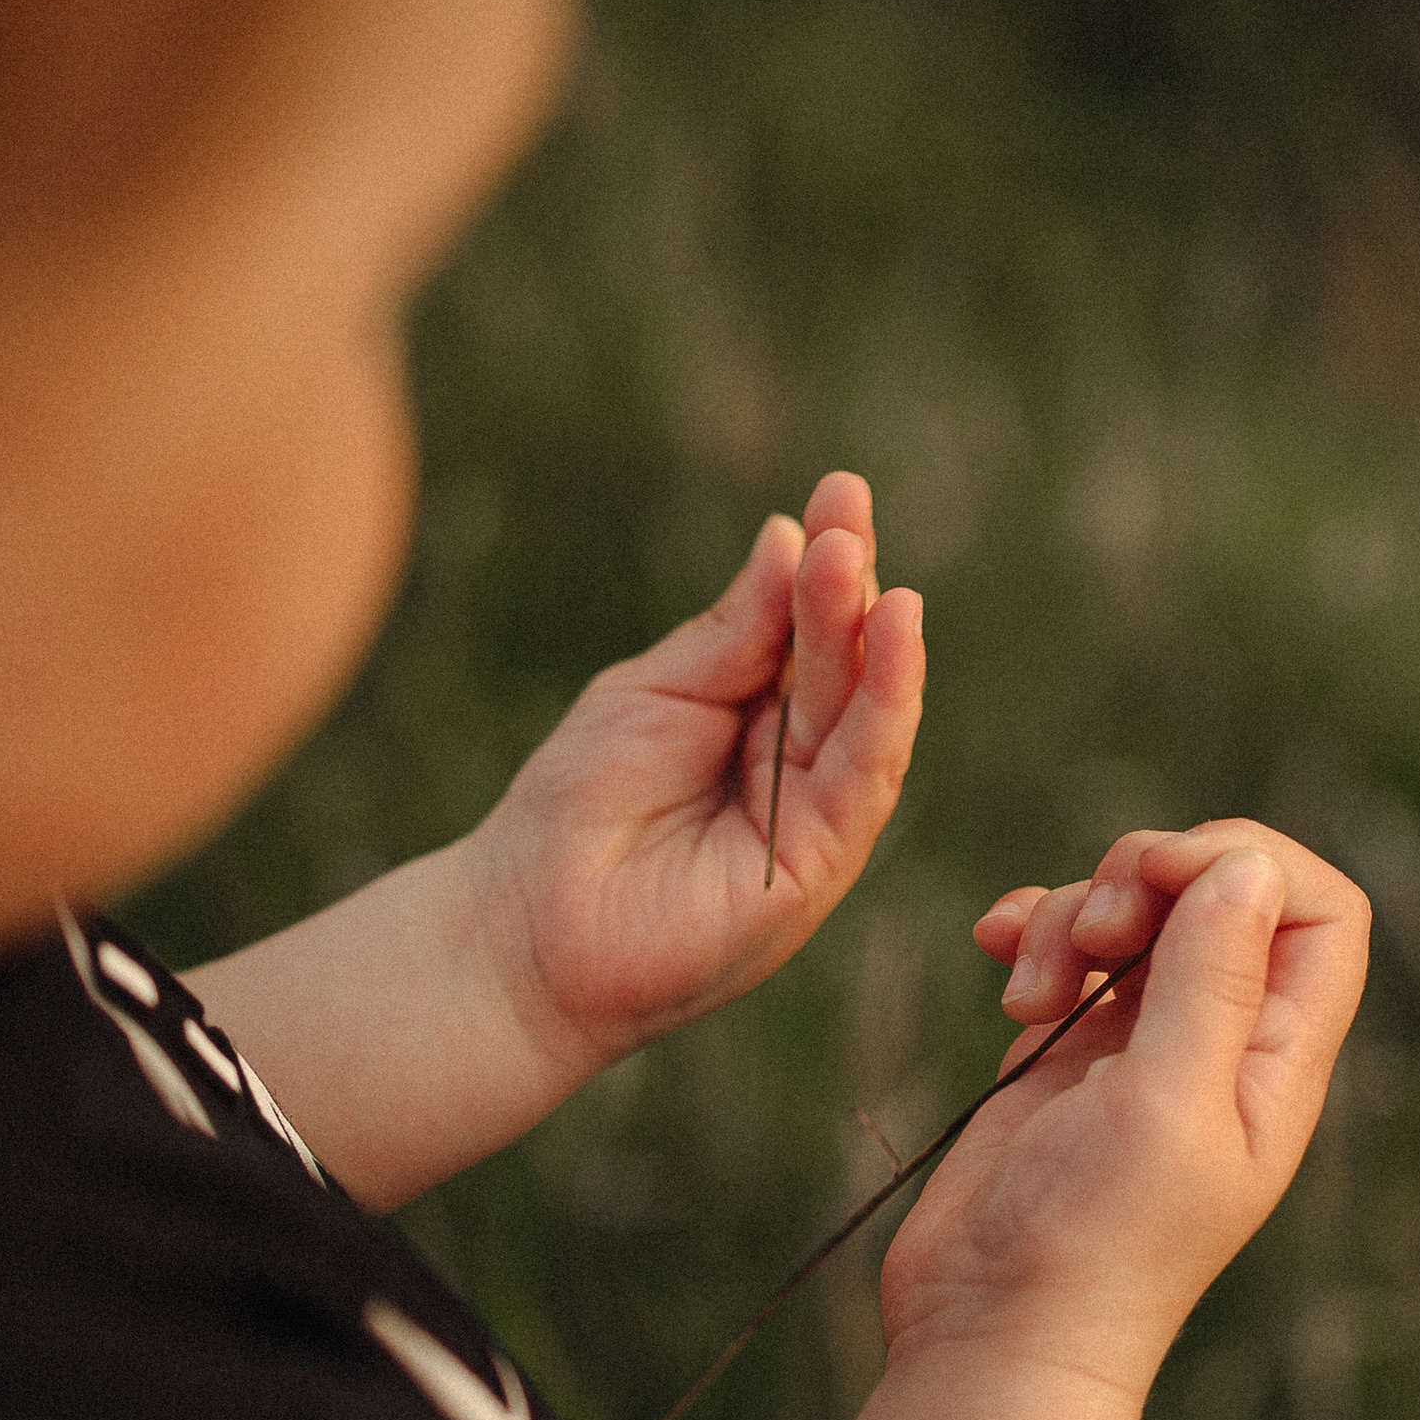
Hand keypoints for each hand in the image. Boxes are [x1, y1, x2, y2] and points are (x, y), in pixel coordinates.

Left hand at [465, 470, 923, 1091]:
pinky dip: (887, 705)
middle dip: (847, 582)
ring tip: (862, 560)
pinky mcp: (821, 863)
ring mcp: (815, 814)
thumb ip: (731, 634)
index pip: (809, 630)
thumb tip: (787, 540)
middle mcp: (798, 762)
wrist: (525, 926)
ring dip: (871, 634)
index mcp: (757, 714)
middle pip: (842, 661)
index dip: (825, 563)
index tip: (838, 493)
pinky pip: (867, 775)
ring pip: (864, 712)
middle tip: (845, 504)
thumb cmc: (576, 808)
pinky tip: (894, 636)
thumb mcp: (653, 693)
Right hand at [877, 822, 1369, 1397]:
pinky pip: (1063, 949)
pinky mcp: (1067, 1054)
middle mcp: (1221, 1044)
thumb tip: (1249, 868)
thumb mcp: (1170, 1105)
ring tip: (1029, 996)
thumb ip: (1213, 981)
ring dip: (1069, 914)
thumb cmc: (1096, 1242)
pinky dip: (1029, 933)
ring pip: (1131, 909)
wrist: (995, 1331)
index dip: (1251, 864)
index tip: (1163, 884)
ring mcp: (1142, 1045)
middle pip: (1219, 889)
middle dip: (1144, 877)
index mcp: (1277, 1062)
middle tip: (1094, 933)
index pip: (1321, 912)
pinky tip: (998, 966)